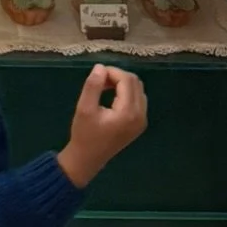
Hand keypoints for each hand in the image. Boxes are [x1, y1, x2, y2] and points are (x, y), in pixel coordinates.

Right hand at [57, 64, 147, 187]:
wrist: (88, 159)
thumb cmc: (84, 135)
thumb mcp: (84, 108)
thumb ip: (93, 86)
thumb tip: (100, 67)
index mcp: (128, 113)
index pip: (127, 80)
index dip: (112, 72)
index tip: (97, 73)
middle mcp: (140, 116)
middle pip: (135, 82)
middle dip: (118, 76)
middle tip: (100, 80)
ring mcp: (142, 121)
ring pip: (138, 90)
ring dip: (123, 83)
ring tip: (104, 87)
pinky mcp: (140, 124)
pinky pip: (138, 99)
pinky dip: (127, 92)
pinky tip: (112, 97)